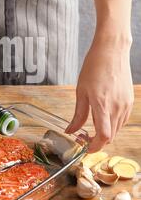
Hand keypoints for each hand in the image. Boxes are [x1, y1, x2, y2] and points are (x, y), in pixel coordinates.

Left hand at [65, 35, 133, 151]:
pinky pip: (121, 120)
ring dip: (105, 133)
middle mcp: (116, 107)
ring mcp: (125, 105)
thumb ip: (78, 114)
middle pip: (110, 136)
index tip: (86, 148)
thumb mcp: (81, 91)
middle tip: (85, 137)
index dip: (95, 147)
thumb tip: (71, 130)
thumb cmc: (94, 67)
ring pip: (116, 129)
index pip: (103, 136)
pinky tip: (103, 115)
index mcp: (102, 105)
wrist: (112, 51)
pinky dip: (112, 124)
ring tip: (92, 125)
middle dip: (97, 141)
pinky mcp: (130, 101)